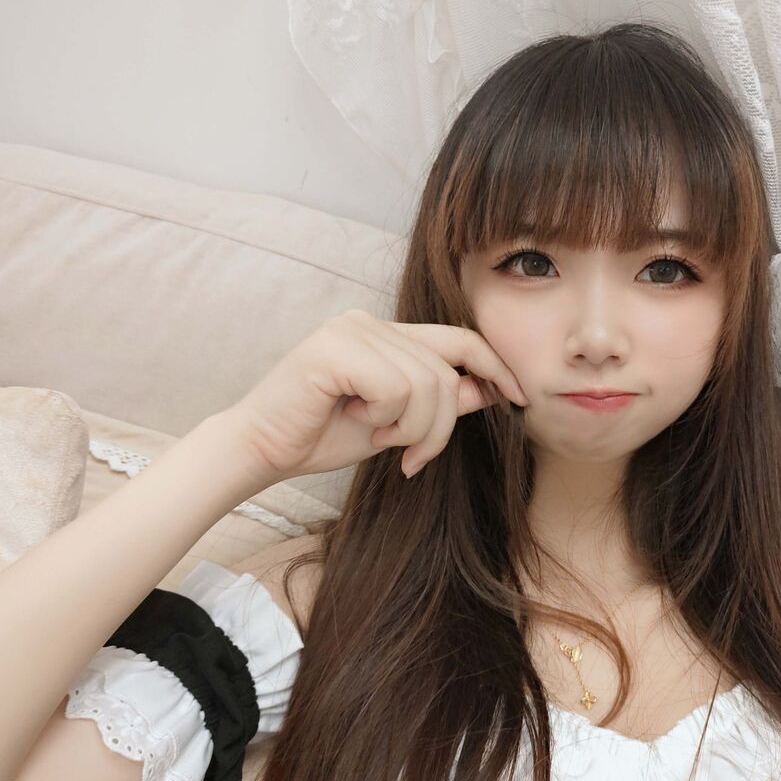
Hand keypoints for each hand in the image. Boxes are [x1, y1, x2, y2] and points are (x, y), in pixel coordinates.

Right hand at [221, 309, 528, 485]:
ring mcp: (352, 330)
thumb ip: (438, 403)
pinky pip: (395, 387)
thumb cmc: (321, 437)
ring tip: (378, 437)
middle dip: (442, 427)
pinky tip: (356, 421)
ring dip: (411, 428)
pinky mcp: (334, 348)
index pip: (459, 339)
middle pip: (447, 370)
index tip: (519, 399)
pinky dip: (385, 418)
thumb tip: (490, 390)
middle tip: (413, 457)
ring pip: (426, 383)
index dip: (496, 366)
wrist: (261, 451)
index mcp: (387, 335)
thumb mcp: (396, 424)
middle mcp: (371, 323)